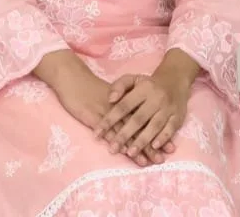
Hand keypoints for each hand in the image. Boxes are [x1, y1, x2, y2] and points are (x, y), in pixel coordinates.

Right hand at [34, 51, 169, 166]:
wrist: (71, 77)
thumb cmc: (88, 87)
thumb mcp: (108, 93)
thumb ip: (121, 104)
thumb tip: (133, 119)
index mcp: (125, 99)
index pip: (144, 118)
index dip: (156, 132)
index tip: (168, 146)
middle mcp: (120, 106)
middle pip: (139, 126)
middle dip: (150, 143)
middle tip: (162, 158)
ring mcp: (108, 112)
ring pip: (127, 132)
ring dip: (137, 148)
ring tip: (148, 162)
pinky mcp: (95, 117)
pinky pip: (110, 132)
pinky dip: (119, 143)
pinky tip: (126, 152)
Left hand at [94, 51, 198, 158]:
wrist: (175, 81)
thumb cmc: (148, 84)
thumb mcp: (133, 79)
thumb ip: (119, 86)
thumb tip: (110, 99)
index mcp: (143, 89)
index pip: (124, 105)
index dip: (110, 119)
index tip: (97, 133)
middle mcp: (156, 98)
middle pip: (138, 119)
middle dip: (124, 135)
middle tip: (112, 149)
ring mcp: (168, 108)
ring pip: (154, 126)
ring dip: (142, 140)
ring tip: (130, 153)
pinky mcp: (178, 117)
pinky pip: (170, 129)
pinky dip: (163, 138)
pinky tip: (154, 147)